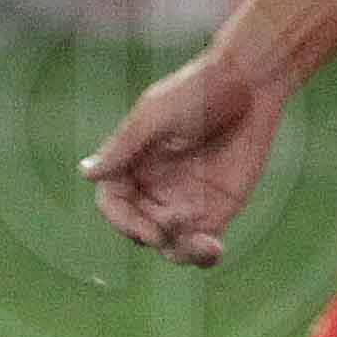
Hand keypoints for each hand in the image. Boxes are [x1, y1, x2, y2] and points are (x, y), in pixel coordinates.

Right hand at [82, 44, 282, 268]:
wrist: (250, 81)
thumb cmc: (197, 90)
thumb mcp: (155, 116)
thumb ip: (123, 148)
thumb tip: (86, 173)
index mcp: (132, 163)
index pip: (113, 204)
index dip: (123, 222)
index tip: (147, 229)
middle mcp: (154, 186)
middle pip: (141, 229)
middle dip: (155, 236)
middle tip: (176, 227)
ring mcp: (185, 200)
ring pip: (171, 244)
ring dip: (181, 253)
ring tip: (204, 246)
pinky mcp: (218, 208)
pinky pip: (203, 243)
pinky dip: (205, 255)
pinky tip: (215, 249)